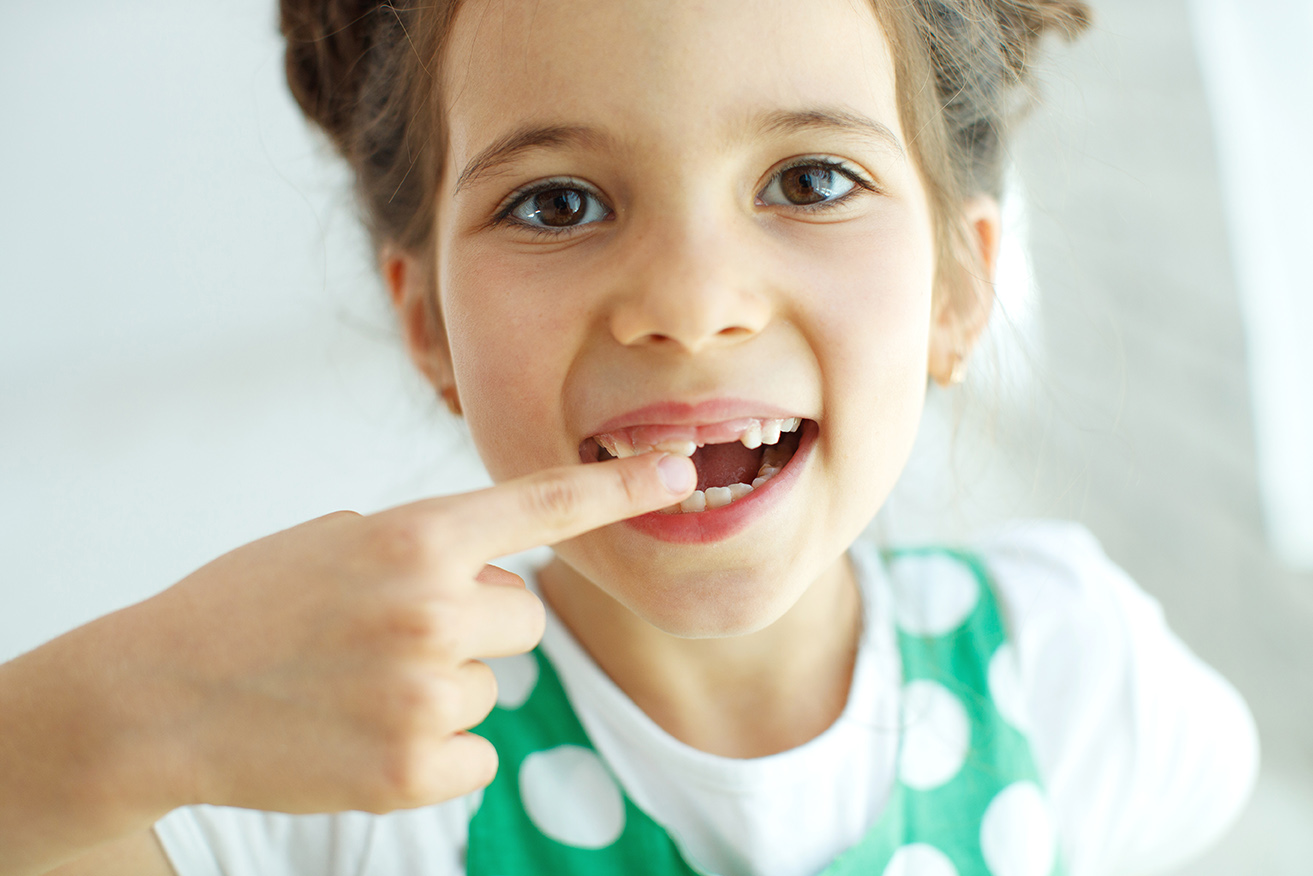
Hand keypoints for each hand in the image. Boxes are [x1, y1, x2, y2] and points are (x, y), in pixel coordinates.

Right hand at [139, 451, 694, 814]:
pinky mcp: (414, 769)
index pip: (543, 506)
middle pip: (527, 617)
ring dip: (445, 684)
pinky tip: (365, 731)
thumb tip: (498, 578)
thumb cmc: (247, 604)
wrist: (156, 698)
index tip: (681, 471)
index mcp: (414, 537)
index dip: (620, 489)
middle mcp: (432, 610)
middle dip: (478, 623)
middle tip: (395, 631)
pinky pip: (476, 750)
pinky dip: (434, 746)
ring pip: (495, 685)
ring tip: (360, 682)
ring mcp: (425, 694)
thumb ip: (428, 547)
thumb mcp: (339, 539)